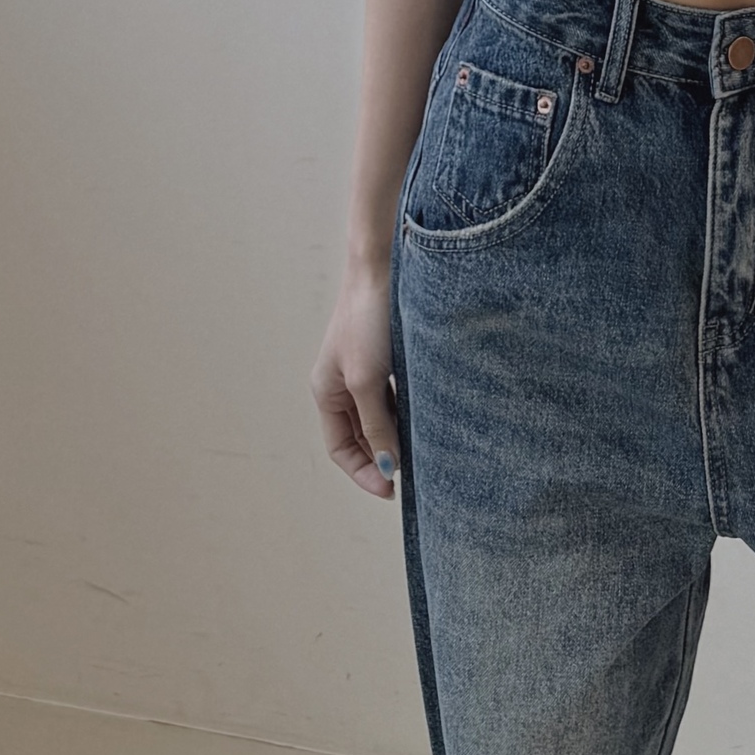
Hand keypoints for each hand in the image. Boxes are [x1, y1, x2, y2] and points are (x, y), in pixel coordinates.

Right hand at [310, 259, 400, 499]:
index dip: (364, 472)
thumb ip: (376, 425)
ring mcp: (365, 368)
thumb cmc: (368, 318)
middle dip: (382, 457)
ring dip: (398, 434)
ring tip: (422, 450)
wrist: (386, 264)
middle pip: (360, 436)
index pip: (341, 449)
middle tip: (413, 476)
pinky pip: (396, 394)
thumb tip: (388, 466)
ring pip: (381, 416)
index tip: (393, 490)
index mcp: (326, 390)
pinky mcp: (388, 354)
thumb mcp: (368, 380)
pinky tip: (428, 417)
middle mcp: (343, 382)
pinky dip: (408, 410)